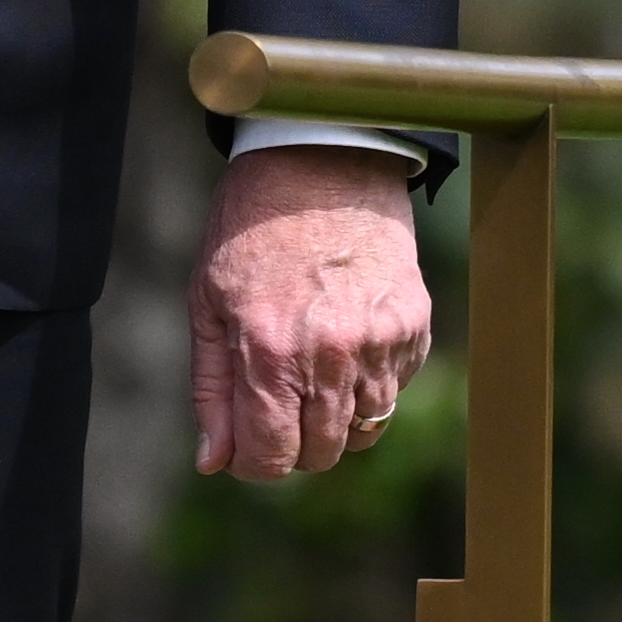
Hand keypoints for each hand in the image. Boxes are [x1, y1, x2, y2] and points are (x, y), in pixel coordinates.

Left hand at [189, 144, 429, 477]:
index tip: (248, 445)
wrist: (322, 158)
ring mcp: (379, 341)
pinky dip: (368, 384)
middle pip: (320, 453)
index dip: (254, 463)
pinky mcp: (413, 325)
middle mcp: (329, 354)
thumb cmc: (251, 227)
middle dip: (293, 442)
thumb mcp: (207, 300)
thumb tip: (214, 462)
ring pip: (363, 430)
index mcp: (269, 350)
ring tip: (311, 368)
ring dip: (334, 417)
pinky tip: (345, 342)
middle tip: (277, 401)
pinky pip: (393, 390)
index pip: (272, 457)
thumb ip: (211, 387)